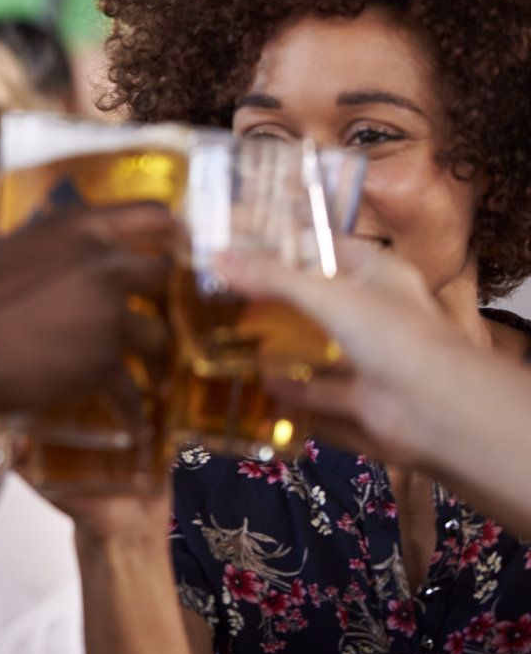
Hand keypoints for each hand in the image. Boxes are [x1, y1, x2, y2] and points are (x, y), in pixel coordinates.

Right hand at [0, 202, 175, 417]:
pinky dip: (131, 408)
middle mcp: (102, 265)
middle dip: (161, 301)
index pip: (151, 213)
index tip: (182, 247)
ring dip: (154, 359)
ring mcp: (107, 314)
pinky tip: (131, 422)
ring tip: (152, 378)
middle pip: (161, 277)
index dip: (173, 232)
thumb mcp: (2, 254)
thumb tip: (48, 265)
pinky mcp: (102, 362)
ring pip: (155, 337)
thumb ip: (43, 255)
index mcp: (75, 229)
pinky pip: (130, 389)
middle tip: (154, 319)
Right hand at [214, 239, 456, 467]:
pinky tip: (265, 386)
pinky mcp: (364, 400)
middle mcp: (379, 315)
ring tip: (243, 341)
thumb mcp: (326, 295)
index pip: (332, 249)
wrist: (436, 408)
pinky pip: (323, 394)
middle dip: (283, 302)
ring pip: (322, 351)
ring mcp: (373, 360)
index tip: (251, 246)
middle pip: (323, 301)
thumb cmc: (394, 336)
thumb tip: (217, 259)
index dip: (294, 246)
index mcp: (380, 276)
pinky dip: (296, 393)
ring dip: (288, 351)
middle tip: (238, 296)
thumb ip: (271, 279)